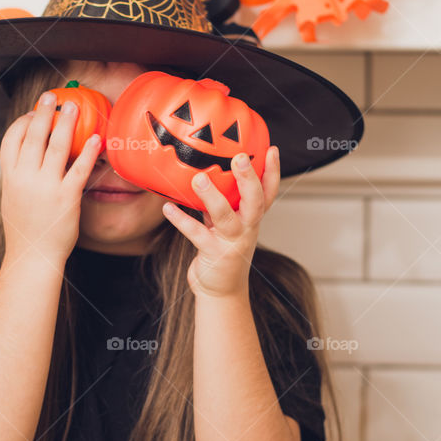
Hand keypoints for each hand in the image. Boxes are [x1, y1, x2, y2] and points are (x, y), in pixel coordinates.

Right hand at [0, 90, 102, 264]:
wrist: (32, 256)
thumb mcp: (12, 197)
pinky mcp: (67, 197)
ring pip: (57, 146)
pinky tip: (96, 139)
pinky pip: (79, 168)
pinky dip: (88, 151)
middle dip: (44, 113)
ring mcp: (46, 187)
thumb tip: (29, 154)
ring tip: (73, 107)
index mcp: (9, 177)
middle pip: (34, 136)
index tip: (32, 113)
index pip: (11, 140)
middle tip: (52, 96)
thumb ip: (19, 175)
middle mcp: (26, 178)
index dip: (21, 122)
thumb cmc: (25, 229)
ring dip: (66, 123)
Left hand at [162, 146, 280, 297]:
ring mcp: (231, 242)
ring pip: (225, 216)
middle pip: (254, 201)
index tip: (272, 149)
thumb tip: (207, 171)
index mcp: (252, 218)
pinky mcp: (213, 254)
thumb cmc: (224, 250)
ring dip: (212, 197)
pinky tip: (168, 207)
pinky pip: (196, 233)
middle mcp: (247, 229)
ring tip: (198, 179)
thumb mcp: (228, 224)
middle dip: (248, 179)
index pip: (268, 192)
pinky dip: (180, 219)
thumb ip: (223, 202)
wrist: (222, 291)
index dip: (272, 172)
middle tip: (239, 158)